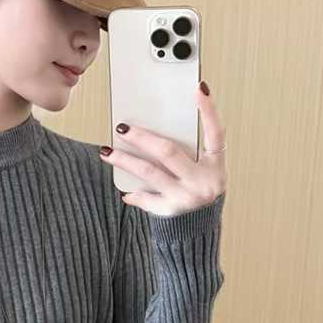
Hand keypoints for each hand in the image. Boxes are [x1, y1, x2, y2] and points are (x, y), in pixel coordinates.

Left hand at [98, 80, 226, 217]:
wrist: (200, 233)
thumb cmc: (198, 193)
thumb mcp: (203, 172)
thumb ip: (188, 154)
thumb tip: (153, 132)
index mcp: (215, 166)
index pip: (215, 133)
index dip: (209, 111)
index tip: (198, 88)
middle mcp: (202, 181)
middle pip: (169, 152)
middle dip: (142, 138)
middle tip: (122, 127)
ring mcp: (185, 197)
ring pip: (149, 172)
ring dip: (125, 161)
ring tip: (106, 151)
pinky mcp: (169, 211)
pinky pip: (145, 198)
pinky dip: (134, 193)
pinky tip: (124, 190)